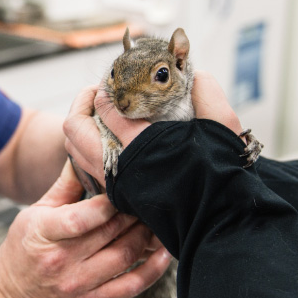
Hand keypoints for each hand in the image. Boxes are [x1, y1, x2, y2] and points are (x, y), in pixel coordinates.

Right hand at [0, 160, 170, 297]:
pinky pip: (131, 286)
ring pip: (125, 256)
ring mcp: (77, 284)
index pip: (81, 218)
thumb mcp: (35, 211)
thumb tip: (86, 154)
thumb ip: (65, 186)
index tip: (121, 190)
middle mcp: (60, 260)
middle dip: (132, 214)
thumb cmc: (24, 247)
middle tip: (144, 201)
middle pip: (109, 233)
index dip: (108, 203)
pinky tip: (163, 254)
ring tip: (152, 222)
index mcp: (43, 233)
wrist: (14, 292)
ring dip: (145, 237)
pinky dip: (152, 270)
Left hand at [63, 74, 247, 181]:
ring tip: (103, 112)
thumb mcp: (221, 128)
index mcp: (142, 146)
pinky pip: (86, 167)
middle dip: (82, 104)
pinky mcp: (117, 196)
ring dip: (82, 127)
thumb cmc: (222, 175)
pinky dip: (88, 147)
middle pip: (75, 130)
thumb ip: (208, 95)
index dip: (106, 90)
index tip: (114, 80)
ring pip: (76, 150)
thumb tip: (194, 76)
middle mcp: (121, 166)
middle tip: (100, 92)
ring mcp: (115, 184)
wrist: (220, 220)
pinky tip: (110, 137)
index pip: (107, 109)